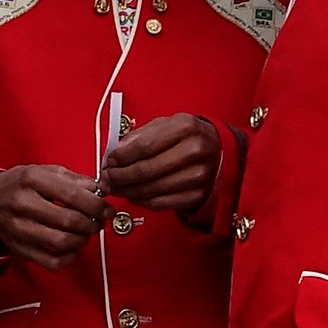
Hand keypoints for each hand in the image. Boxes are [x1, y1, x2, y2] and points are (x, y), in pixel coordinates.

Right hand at [0, 164, 106, 268]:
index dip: (97, 205)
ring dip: (82, 239)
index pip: (73, 195)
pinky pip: (52, 261)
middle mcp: (24, 204)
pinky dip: (69, 258)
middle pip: (69, 221)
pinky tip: (72, 248)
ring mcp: (20, 229)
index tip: (107, 209)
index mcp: (32, 180)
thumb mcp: (43, 171)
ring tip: (85, 232)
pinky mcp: (20, 249)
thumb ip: (74, 179)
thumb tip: (102, 189)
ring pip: (62, 242)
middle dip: (92, 223)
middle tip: (98, 221)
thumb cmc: (18, 185)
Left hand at [101, 113, 222, 220]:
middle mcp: (193, 152)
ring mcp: (196, 176)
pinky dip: (140, 200)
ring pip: (150, 189)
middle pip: (145, 170)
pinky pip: (159, 203)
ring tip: (115, 187)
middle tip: (107, 178)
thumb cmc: (189, 137)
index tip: (109, 161)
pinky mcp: (195, 196)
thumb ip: (140, 135)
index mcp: (185, 128)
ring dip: (126, 191)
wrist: (220, 152)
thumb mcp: (167, 125)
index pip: (144, 146)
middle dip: (119, 176)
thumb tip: (116, 152)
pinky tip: (132, 194)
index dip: (122, 157)